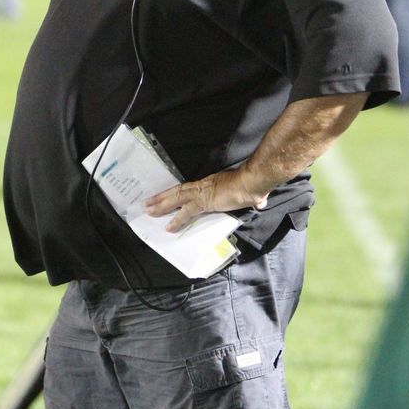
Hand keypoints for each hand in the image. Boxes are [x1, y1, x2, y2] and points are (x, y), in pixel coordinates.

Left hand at [144, 166, 268, 232]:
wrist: (251, 181)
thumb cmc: (251, 185)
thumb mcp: (250, 192)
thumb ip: (253, 197)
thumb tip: (261, 201)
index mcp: (210, 183)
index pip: (189, 188)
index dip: (177, 193)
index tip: (166, 197)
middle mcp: (203, 185)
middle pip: (177, 191)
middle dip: (161, 197)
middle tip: (147, 203)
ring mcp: (202, 192)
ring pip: (176, 198)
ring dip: (161, 204)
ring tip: (148, 210)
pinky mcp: (204, 201)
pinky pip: (186, 212)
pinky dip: (177, 219)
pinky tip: (168, 227)